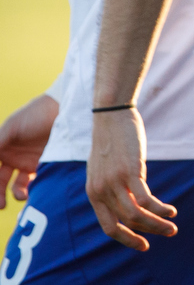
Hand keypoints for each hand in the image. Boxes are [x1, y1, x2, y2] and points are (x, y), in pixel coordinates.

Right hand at [0, 93, 56, 207]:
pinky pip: (37, 183)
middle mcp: (14, 157)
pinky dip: (34, 190)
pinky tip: (35, 191)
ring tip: (22, 196)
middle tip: (1, 206)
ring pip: (19, 186)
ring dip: (18, 194)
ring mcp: (30, 162)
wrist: (65, 109)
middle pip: (1, 182)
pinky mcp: (47, 165)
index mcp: (2, 149)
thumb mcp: (12, 128)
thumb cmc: (35, 114)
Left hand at [87, 108, 176, 249]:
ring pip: (136, 215)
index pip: (109, 226)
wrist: (110, 114)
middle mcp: (101, 191)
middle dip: (147, 233)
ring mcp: (114, 182)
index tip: (144, 244)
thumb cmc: (112, 139)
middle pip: (125, 223)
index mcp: (93, 193)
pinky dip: (159, 209)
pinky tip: (171, 210)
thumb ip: (116, 186)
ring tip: (173, 226)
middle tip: (167, 234)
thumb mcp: (106, 168)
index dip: (127, 239)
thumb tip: (136, 199)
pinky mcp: (130, 171)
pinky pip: (145, 199)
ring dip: (156, 224)